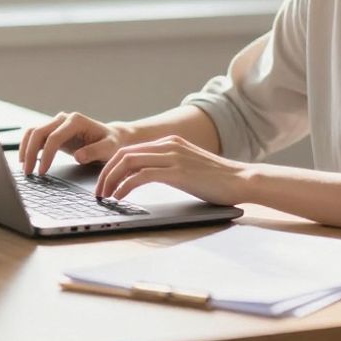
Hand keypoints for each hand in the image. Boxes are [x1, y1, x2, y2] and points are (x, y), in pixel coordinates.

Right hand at [19, 112, 129, 175]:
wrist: (111, 137)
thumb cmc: (111, 143)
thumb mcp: (109, 148)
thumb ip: (95, 151)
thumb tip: (79, 157)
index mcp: (76, 121)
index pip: (54, 137)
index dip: (46, 155)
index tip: (42, 171)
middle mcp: (64, 118)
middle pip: (38, 132)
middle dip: (30, 152)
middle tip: (28, 172)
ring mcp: (57, 123)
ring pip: (33, 132)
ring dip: (26, 149)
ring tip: (24, 167)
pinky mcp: (54, 131)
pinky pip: (35, 136)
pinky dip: (28, 147)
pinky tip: (26, 160)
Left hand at [95, 135, 251, 205]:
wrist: (241, 180)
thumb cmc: (217, 180)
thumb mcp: (187, 167)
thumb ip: (168, 167)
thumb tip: (146, 178)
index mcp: (169, 143)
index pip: (130, 150)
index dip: (111, 166)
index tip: (104, 183)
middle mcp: (168, 145)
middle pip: (123, 154)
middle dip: (105, 173)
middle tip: (98, 191)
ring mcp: (172, 157)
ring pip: (128, 162)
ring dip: (111, 180)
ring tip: (105, 196)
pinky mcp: (177, 172)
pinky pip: (141, 176)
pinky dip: (125, 186)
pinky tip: (120, 197)